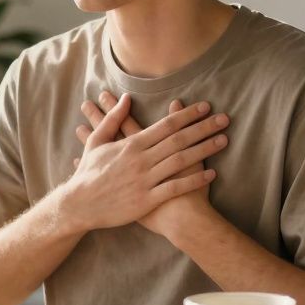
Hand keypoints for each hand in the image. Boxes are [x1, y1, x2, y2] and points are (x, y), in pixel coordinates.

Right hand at [65, 91, 228, 235]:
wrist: (80, 205)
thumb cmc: (88, 173)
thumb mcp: (96, 142)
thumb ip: (112, 119)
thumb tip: (126, 98)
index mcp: (131, 144)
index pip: (166, 125)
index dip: (187, 115)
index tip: (205, 107)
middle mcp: (141, 159)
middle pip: (179, 139)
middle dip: (203, 127)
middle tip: (224, 118)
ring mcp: (145, 180)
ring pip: (181, 161)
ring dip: (204, 149)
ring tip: (224, 140)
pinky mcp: (147, 200)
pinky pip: (175, 188)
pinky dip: (194, 180)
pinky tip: (211, 174)